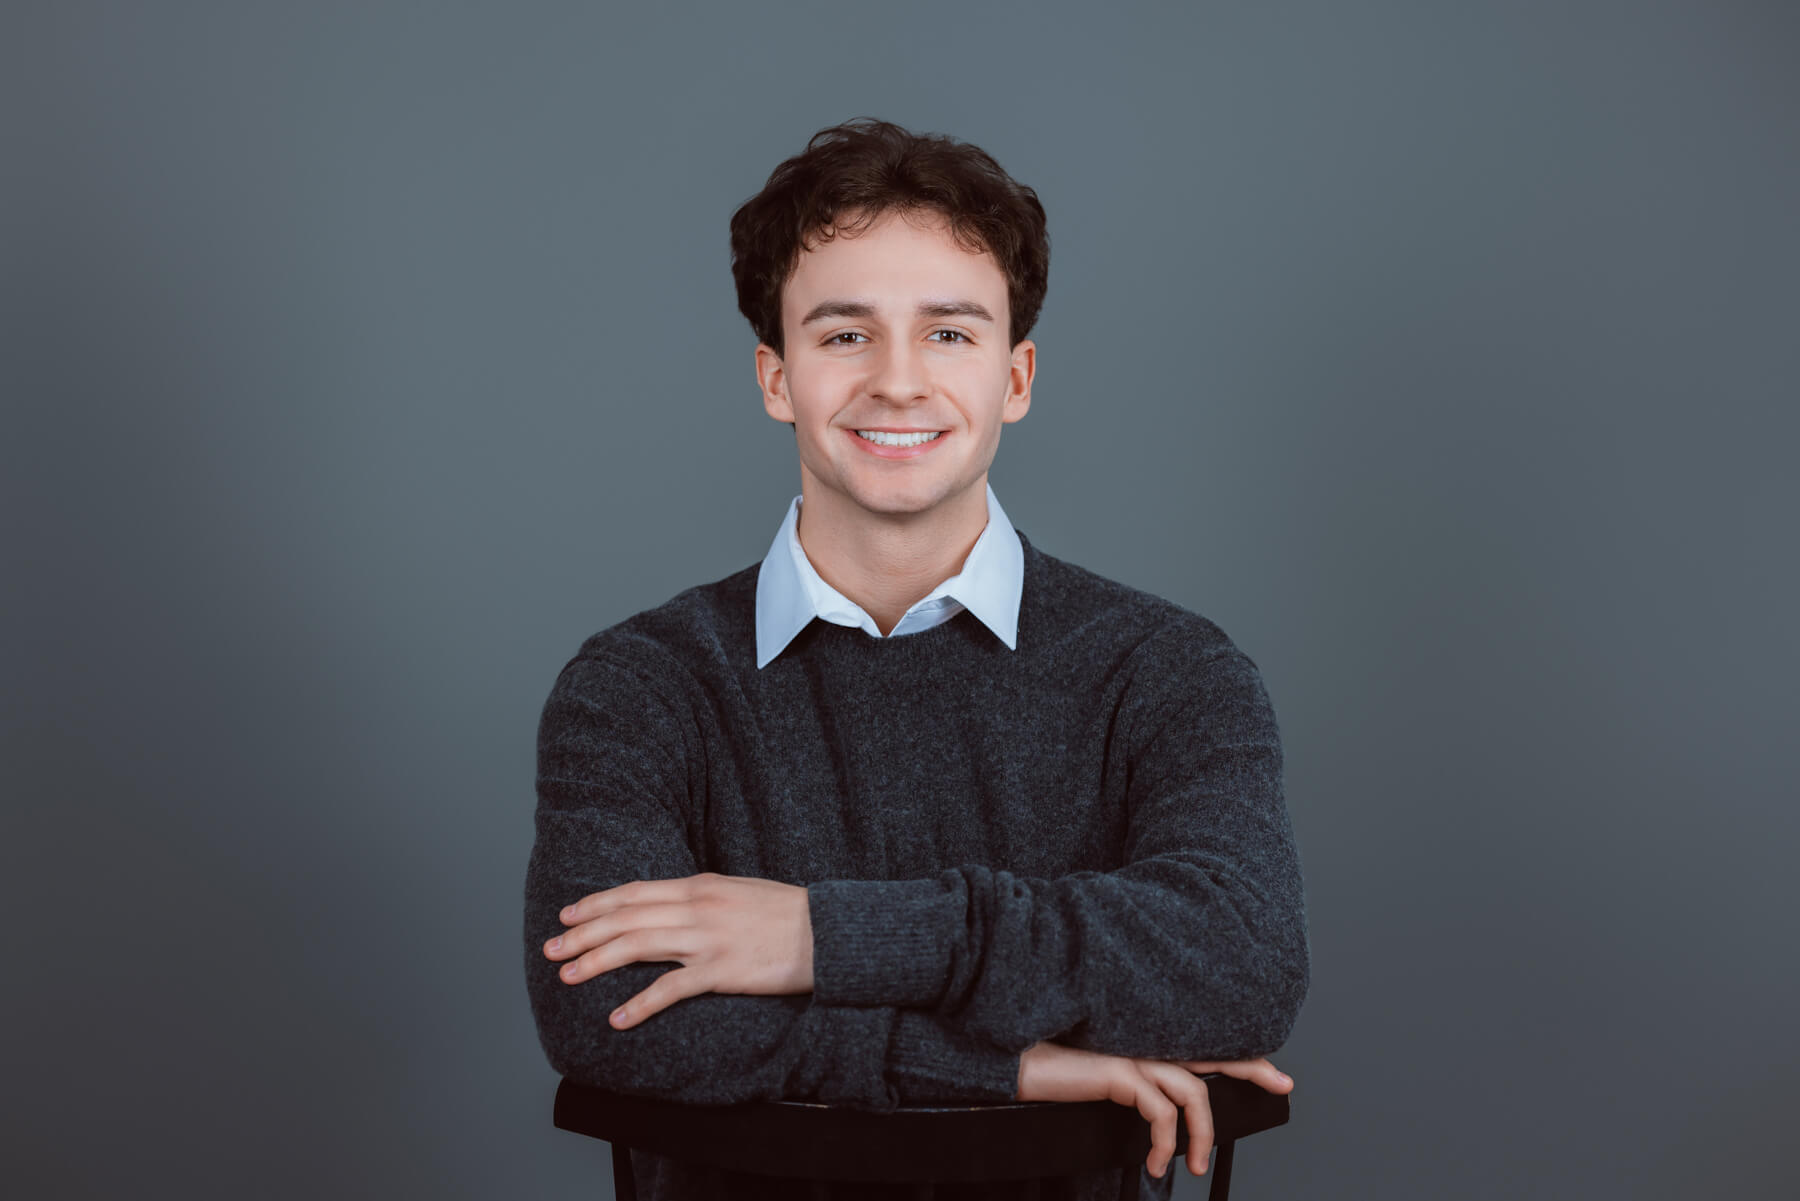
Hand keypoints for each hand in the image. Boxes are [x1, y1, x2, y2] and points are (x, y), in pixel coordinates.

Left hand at [543, 872, 813, 1027]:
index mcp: (699, 885)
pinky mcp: (721, 972)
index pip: (634, 892)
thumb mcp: (737, 890)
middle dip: (583, 934)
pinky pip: (670, 989)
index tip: (567, 914)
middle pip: (626, 918)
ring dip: (597, 961)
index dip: (596, 904)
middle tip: (551, 949)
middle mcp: (696, 908)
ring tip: (568, 977)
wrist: (826, 930)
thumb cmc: (785, 911)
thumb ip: (700, 897)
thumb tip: (668, 906)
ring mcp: (707, 940)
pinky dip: (640, 1004)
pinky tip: (618, 1018)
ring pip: (637, 946)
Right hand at [1015, 1040, 1292, 1180]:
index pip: (1201, 1044)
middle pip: (1213, 1052)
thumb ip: (1133, 1088)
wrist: (1013, 1064)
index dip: (1238, 1054)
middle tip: (1283, 1084)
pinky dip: (1166, 1143)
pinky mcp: (1118, 1072)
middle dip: (1252, 1068)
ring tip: (1195, 1169)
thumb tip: (1159, 1116)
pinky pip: (1160, 1111)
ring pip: (1193, 1092)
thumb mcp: (1102, 1086)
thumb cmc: (1052, 1077)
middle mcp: (1144, 1044)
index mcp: (1142, 1044)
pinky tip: (1157, 1164)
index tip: (1271, 1067)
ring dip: (1203, 1136)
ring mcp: (1133, 1056)